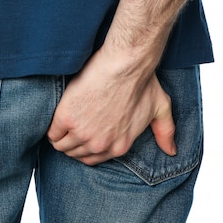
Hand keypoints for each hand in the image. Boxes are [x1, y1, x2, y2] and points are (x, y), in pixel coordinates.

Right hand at [47, 51, 175, 165]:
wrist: (125, 64)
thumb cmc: (141, 82)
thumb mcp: (160, 108)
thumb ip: (166, 131)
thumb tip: (171, 151)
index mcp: (119, 146)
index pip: (91, 159)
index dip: (85, 147)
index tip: (82, 134)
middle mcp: (100, 145)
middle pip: (74, 153)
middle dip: (71, 142)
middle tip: (71, 126)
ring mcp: (82, 133)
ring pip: (60, 146)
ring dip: (60, 136)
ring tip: (63, 122)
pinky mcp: (66, 118)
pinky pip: (52, 133)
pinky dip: (52, 126)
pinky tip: (59, 115)